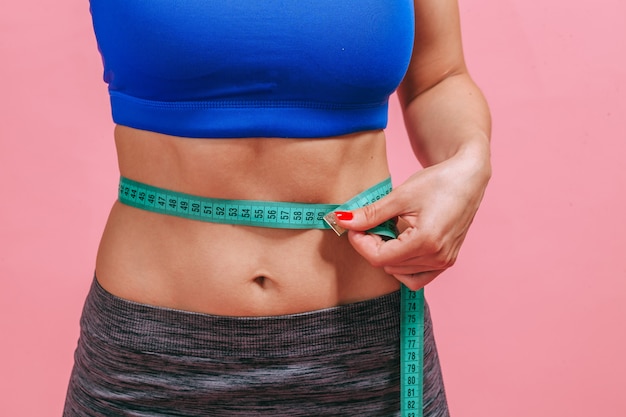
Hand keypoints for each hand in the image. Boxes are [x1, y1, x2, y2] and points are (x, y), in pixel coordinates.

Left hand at [334, 151, 489, 289]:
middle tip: (370, 223)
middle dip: (372, 246)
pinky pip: (417, 277)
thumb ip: (371, 213)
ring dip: (387, 255)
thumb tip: (343, 220)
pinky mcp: (447, 261)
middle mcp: (437, 257)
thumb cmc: (439, 182)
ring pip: (400, 273)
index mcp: (426, 241)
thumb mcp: (401, 196)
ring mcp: (444, 262)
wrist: (468, 177)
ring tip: (389, 229)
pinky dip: (403, 265)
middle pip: (388, 265)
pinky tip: (400, 244)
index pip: (379, 258)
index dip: (360, 243)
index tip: (354, 226)